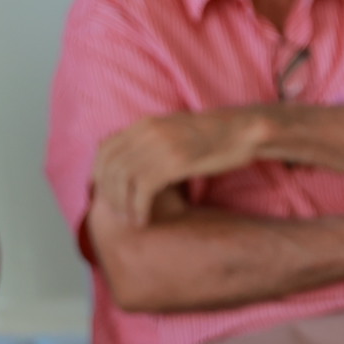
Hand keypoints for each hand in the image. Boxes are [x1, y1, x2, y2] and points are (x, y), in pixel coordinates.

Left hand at [93, 109, 274, 226]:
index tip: (106, 194)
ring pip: (122, 180)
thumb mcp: (174, 131)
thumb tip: (129, 159)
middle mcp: (148, 131)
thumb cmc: (213, 136)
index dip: (99, 175)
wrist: (244, 131)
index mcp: (145, 123)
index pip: (105, 149)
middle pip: (110, 166)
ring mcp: (161, 145)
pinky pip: (142, 189)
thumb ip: (150, 141)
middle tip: (118, 213)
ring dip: (122, 205)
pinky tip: (144, 219)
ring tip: (131, 219)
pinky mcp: (175, 161)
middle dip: (108, 195)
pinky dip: (138, 208)